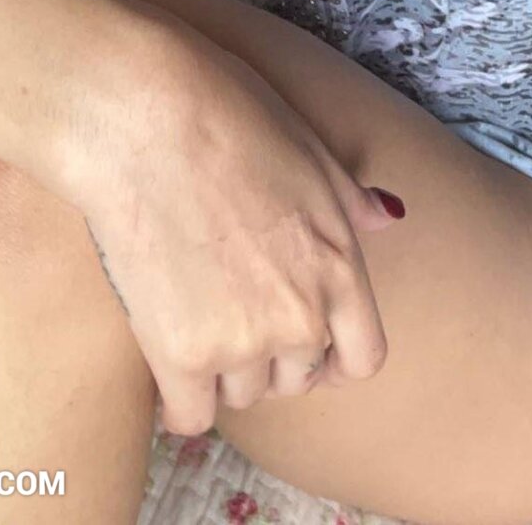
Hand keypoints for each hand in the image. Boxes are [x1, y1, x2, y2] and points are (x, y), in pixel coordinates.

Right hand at [76, 0, 404, 435]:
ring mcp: (242, 341)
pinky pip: (192, 416)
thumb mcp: (308, 148)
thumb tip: (388, 215)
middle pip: (297, 378)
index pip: (362, 356)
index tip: (303, 344)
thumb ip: (350, 198)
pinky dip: (181, 399)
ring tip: (195, 316)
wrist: (143, 118)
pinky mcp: (181, 355)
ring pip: (243, 394)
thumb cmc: (226, 115)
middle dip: (273, 354)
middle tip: (234, 309)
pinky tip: (168, 363)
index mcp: (340, 264)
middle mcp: (301, 316)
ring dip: (224, 369)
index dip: (332, 355)